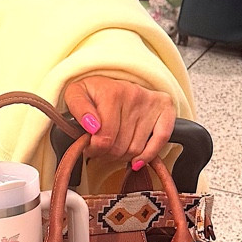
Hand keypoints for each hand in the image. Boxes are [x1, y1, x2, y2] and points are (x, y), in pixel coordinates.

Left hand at [61, 75, 176, 167]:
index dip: (94, 149)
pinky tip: (137, 160)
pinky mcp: (165, 108)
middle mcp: (134, 95)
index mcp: (112, 92)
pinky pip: (161, 139)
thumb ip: (78, 109)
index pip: (105, 138)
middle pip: (120, 147)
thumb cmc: (93, 92)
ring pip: (137, 149)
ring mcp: (151, 102)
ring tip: (114, 147)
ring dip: (123, 156)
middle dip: (107, 154)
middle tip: (101, 149)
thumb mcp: (75, 94)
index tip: (89, 146)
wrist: (111, 81)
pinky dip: (149, 155)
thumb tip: (92, 126)